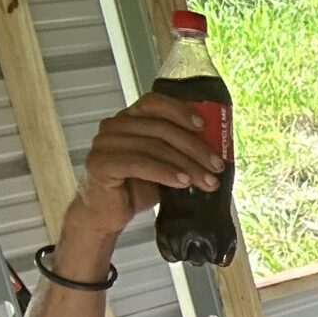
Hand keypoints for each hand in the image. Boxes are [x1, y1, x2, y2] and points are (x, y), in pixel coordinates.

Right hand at [72, 94, 224, 236]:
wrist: (109, 213)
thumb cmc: (136, 187)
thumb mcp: (164, 165)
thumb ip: (180, 152)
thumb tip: (216, 152)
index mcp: (130, 119)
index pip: (154, 103)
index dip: (179, 111)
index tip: (204, 126)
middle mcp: (114, 126)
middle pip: (160, 128)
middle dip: (194, 148)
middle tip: (217, 166)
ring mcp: (104, 143)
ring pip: (153, 147)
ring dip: (186, 164)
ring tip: (207, 181)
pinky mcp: (100, 164)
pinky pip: (138, 163)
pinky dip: (164, 172)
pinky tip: (182, 182)